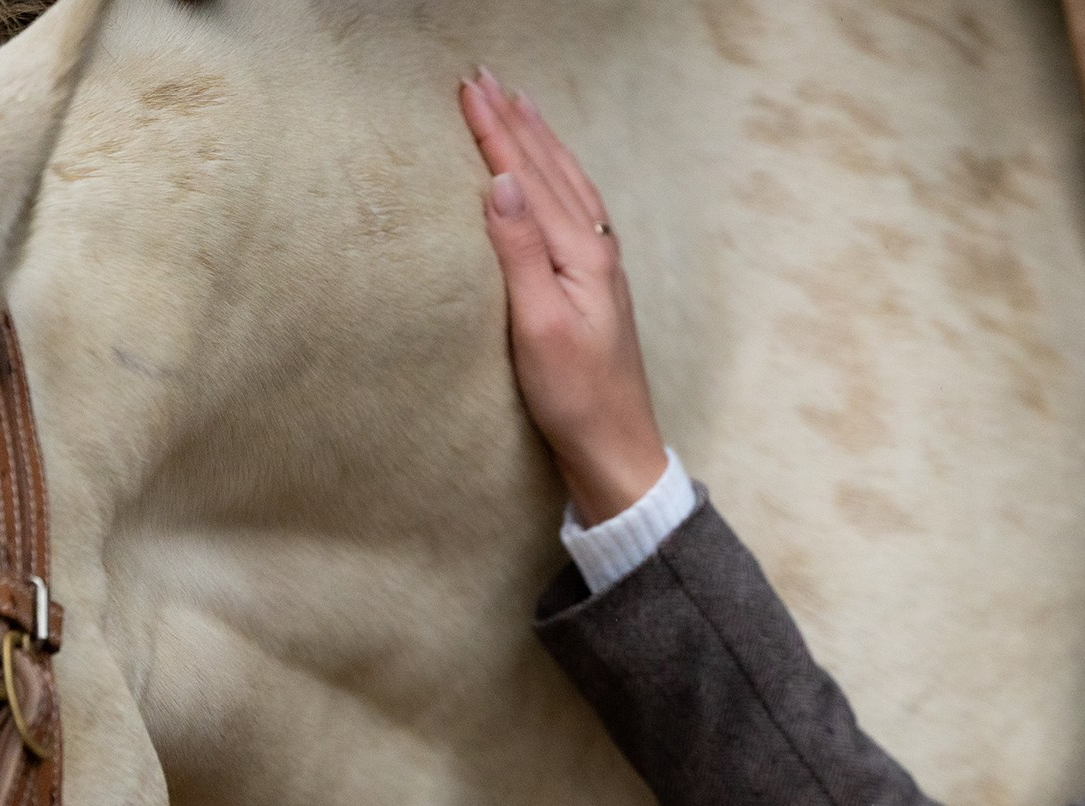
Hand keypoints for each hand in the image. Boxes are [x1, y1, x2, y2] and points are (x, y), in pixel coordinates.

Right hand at [460, 69, 668, 524]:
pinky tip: (552, 178)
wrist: (616, 450)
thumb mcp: (538, 326)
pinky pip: (575, 210)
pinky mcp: (595, 288)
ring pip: (569, 185)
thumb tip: (500, 182)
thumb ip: (520, 252)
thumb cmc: (575, 399)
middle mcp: (596, 252)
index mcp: (581, 254)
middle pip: (553, 170)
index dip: (496, 131)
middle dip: (517, 121)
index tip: (468, 88)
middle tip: (484, 76)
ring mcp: (600, 269)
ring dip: (541, 142)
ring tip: (519, 106)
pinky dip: (558, 178)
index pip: (529, 177)